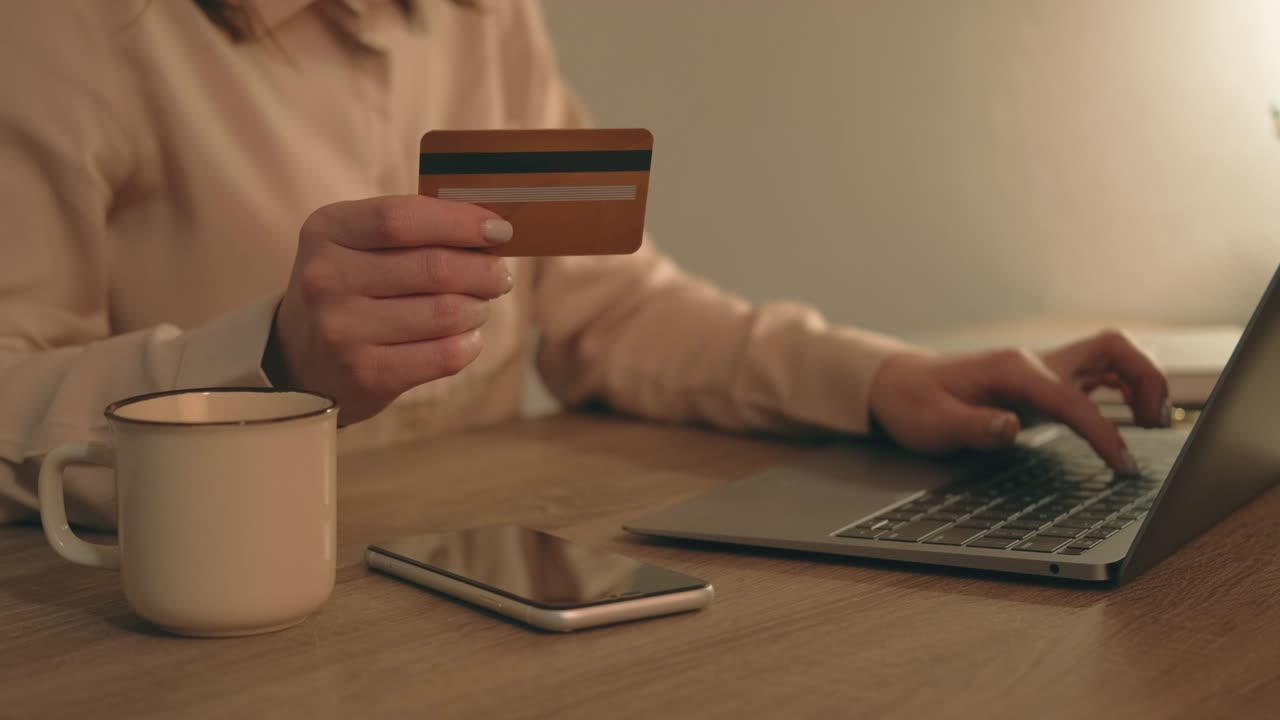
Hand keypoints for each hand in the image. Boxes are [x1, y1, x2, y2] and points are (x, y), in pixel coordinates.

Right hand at [272, 195, 514, 423]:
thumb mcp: (358, 244)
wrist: (301, 360)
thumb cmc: (350, 289)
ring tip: (478, 307)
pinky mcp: (366, 374)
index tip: (500, 231)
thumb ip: (414, 230)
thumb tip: (490, 231)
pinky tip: (467, 337)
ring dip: (478, 308)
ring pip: (446, 313)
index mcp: (327, 231)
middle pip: (434, 268)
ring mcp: (342, 330)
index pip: (403, 218)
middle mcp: (327, 278)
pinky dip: (469, 344)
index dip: (460, 223)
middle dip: (483, 271)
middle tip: (499, 276)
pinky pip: (445, 356)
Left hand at [868, 329, 1170, 472]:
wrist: (896, 385)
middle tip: (1157, 423)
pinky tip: (1127, 418)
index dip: (1104, 433)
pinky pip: (1095, 375)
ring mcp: (1040, 368)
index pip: (1074, 400)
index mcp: (1012, 371)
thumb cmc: (914, 404)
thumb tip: (1011, 427)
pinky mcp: (1041, 380)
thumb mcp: (933, 425)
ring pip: (1110, 356)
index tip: (1123, 465)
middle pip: (1112, 347)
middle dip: (1147, 378)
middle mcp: (1033, 362)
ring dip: (1141, 380)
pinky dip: (1123, 389)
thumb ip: (974, 427)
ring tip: (1152, 423)